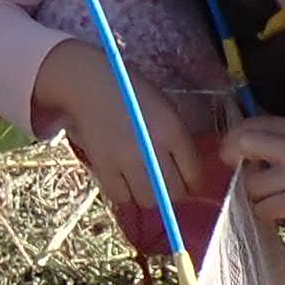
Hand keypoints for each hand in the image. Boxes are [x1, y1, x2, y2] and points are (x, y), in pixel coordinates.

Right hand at [29, 38, 204, 250]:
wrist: (91, 84)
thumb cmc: (131, 93)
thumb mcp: (165, 109)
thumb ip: (178, 140)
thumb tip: (185, 173)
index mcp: (173, 131)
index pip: (194, 175)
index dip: (193, 184)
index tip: (188, 184)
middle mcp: (154, 149)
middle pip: (174, 193)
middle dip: (173, 194)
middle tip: (165, 187)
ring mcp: (127, 161)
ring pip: (148, 200)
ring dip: (149, 197)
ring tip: (143, 184)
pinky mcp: (104, 168)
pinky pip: (121, 197)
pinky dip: (125, 195)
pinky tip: (124, 184)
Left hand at [220, 116, 284, 229]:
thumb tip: (260, 153)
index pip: (253, 123)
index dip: (236, 137)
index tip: (236, 151)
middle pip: (243, 143)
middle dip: (232, 159)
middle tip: (240, 174)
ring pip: (251, 184)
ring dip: (254, 195)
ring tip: (267, 199)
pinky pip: (266, 209)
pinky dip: (266, 213)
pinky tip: (278, 213)